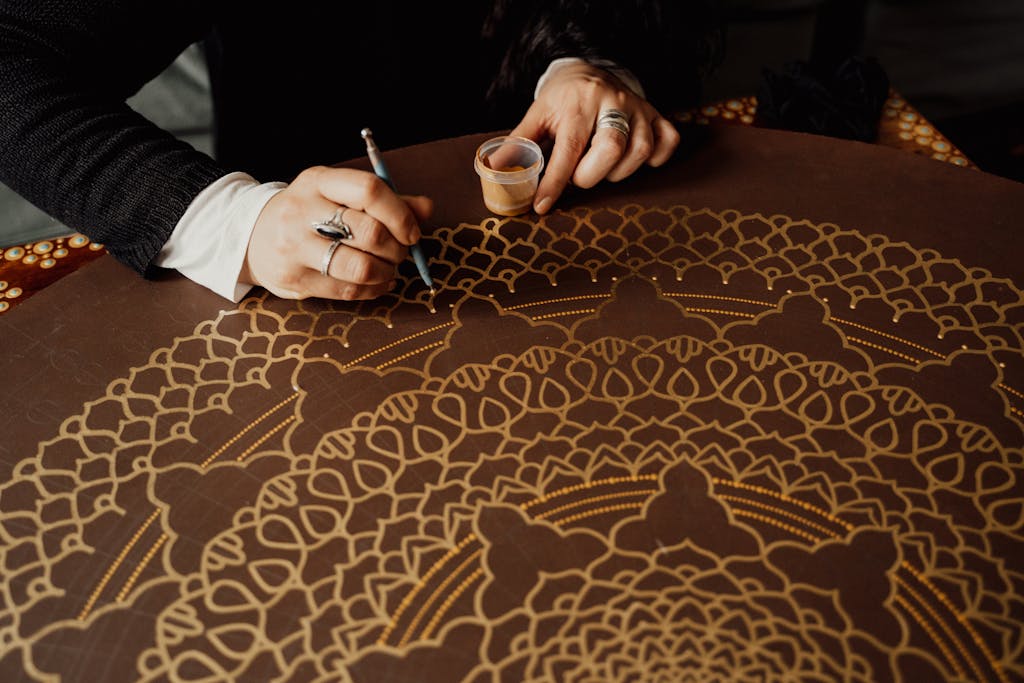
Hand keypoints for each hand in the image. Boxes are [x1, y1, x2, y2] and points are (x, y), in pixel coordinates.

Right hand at [239, 166, 431, 299]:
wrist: (252, 236)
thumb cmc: (311, 213)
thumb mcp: (340, 195)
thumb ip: (386, 200)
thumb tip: (427, 208)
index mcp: (318, 181)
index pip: (369, 189)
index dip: (400, 213)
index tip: (411, 231)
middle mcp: (302, 210)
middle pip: (368, 231)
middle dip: (397, 247)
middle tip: (401, 252)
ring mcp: (294, 246)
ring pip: (360, 267)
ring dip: (386, 272)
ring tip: (389, 269)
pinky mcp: (294, 279)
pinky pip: (348, 291)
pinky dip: (374, 289)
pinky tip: (378, 283)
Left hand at [511, 62, 680, 213]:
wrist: (589, 71)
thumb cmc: (561, 100)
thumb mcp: (537, 115)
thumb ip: (519, 143)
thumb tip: (494, 170)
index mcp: (577, 104)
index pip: (568, 148)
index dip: (555, 182)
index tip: (542, 206)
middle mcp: (612, 102)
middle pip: (612, 148)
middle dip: (590, 175)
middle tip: (578, 176)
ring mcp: (639, 109)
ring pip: (639, 151)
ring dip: (617, 173)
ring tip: (599, 167)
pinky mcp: (657, 115)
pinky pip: (667, 144)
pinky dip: (653, 159)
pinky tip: (632, 160)